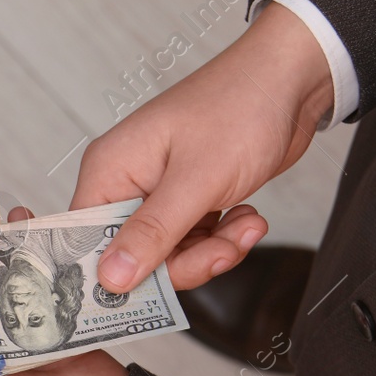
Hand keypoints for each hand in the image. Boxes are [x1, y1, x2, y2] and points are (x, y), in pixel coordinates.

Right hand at [79, 1, 334, 293]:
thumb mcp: (197, 179)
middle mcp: (126, 184)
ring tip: (245, 227)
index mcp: (110, 172)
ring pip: (168, 255)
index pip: (85, 242)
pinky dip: (223, 238)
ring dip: (212, 250)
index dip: (110, 275)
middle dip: (183, 263)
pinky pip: (193, 241)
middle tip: (220, 252)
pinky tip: (246, 218)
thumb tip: (110, 278)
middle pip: (132, 257)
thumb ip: (153, 233)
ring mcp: (157, 192)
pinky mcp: (186, 199)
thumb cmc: (239, 108)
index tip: (147, 295)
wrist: (291, 80)